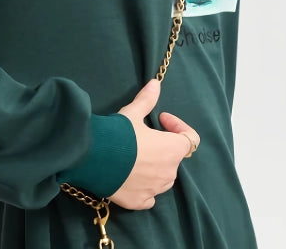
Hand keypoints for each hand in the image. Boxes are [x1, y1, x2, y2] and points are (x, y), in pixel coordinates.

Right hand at [108, 79, 199, 209]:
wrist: (95, 159)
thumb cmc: (119, 133)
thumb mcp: (133, 112)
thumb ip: (147, 100)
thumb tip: (156, 83)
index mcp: (173, 150)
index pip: (190, 139)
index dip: (178, 126)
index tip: (160, 118)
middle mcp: (169, 173)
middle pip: (174, 158)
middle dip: (163, 146)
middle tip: (144, 135)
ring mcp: (155, 190)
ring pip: (163, 178)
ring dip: (155, 167)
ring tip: (136, 155)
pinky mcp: (139, 202)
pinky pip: (149, 196)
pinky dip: (145, 187)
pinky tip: (132, 177)